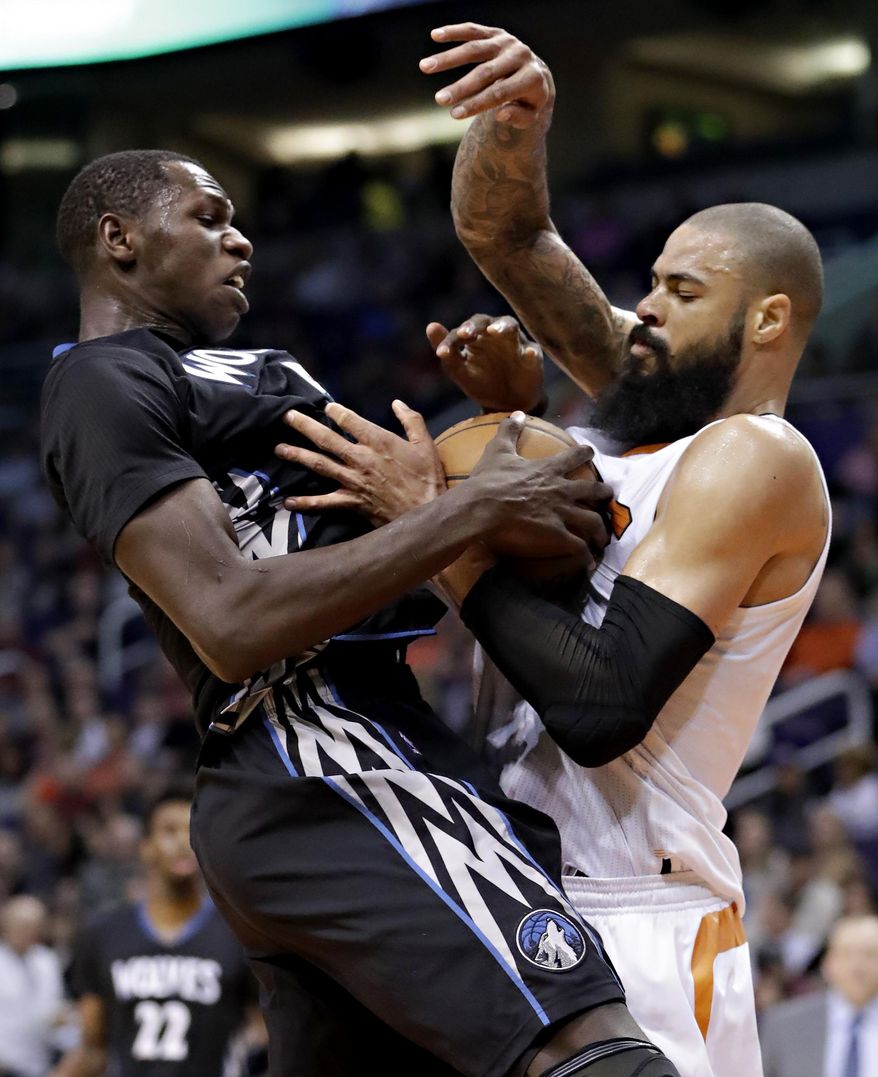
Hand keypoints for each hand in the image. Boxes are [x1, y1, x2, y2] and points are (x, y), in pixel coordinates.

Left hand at [275, 401, 445, 525]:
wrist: (426, 514)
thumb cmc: (428, 479)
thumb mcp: (425, 444)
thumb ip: (411, 420)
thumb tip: (397, 403)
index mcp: (378, 441)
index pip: (350, 420)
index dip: (336, 411)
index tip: (326, 407)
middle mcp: (361, 458)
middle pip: (327, 439)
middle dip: (305, 426)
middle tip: (288, 416)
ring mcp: (353, 481)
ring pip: (320, 465)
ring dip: (298, 456)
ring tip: (279, 449)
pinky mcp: (352, 502)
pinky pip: (324, 502)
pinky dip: (306, 503)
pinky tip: (288, 502)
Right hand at [420, 23, 553, 126]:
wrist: (536, 74)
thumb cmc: (528, 100)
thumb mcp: (530, 115)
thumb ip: (519, 117)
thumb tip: (500, 113)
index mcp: (531, 77)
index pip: (499, 93)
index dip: (476, 104)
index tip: (454, 115)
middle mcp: (520, 55)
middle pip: (485, 73)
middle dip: (460, 87)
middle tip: (438, 99)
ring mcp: (507, 41)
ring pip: (474, 49)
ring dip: (448, 58)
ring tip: (424, 66)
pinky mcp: (496, 33)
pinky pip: (473, 30)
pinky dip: (453, 32)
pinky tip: (435, 35)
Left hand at [427, 315, 544, 412]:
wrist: (506, 406)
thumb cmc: (482, 383)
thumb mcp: (460, 371)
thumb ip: (447, 351)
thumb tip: (430, 325)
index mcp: (477, 336)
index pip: (463, 331)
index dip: (452, 340)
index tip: (442, 353)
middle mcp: (496, 333)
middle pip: (485, 321)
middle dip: (475, 326)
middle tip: (465, 334)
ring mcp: (516, 342)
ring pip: (510, 326)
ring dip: (502, 327)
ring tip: (494, 331)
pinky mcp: (532, 357)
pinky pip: (532, 352)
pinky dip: (529, 353)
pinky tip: (526, 354)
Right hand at [468, 413, 612, 565]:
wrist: (484, 507)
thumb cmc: (490, 479)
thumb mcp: (498, 450)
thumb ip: (509, 431)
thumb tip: (516, 413)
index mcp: (548, 469)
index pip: (574, 457)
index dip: (585, 453)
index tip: (591, 452)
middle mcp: (561, 490)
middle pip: (592, 490)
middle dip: (603, 492)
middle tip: (609, 495)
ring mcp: (560, 512)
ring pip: (591, 520)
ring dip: (600, 529)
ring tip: (604, 537)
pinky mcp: (556, 533)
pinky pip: (577, 546)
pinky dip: (585, 555)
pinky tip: (590, 562)